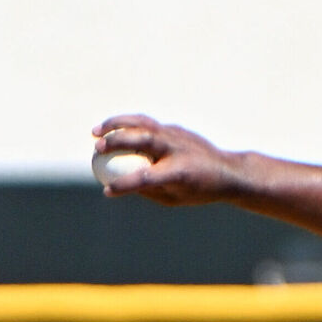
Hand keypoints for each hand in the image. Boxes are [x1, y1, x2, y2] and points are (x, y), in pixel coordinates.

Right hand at [92, 114, 244, 204]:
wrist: (227, 170)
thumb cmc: (199, 190)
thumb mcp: (175, 198)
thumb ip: (148, 190)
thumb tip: (115, 184)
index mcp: (181, 172)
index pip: (148, 177)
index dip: (126, 184)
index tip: (108, 191)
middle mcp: (178, 150)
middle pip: (144, 140)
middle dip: (118, 142)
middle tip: (97, 150)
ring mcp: (177, 135)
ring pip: (143, 123)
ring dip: (117, 124)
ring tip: (95, 133)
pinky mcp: (175, 128)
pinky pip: (147, 124)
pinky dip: (127, 125)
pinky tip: (110, 131)